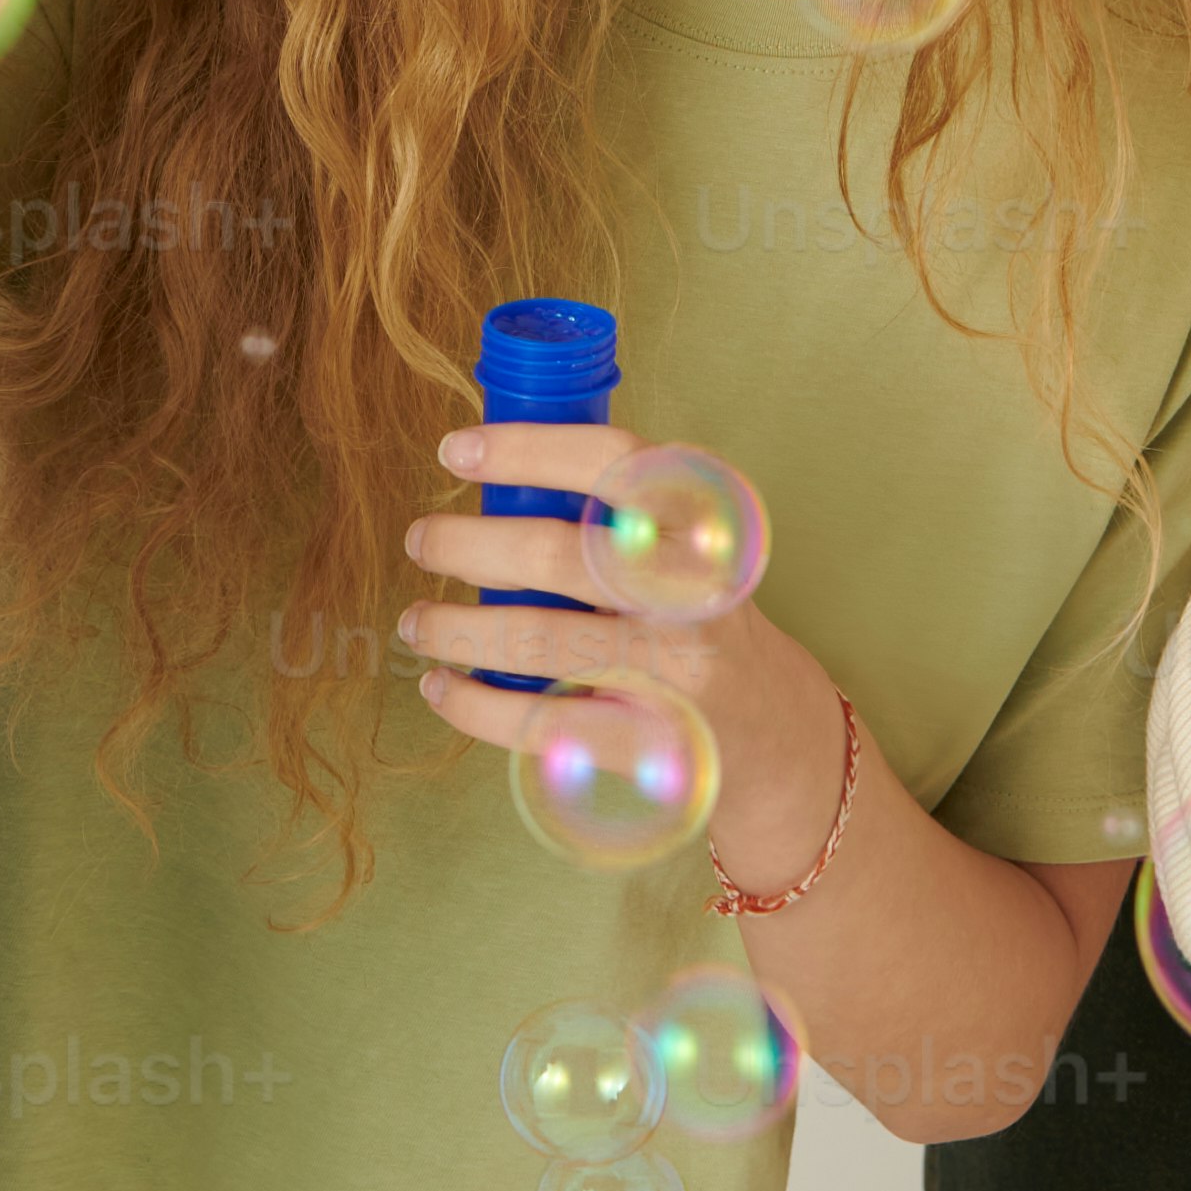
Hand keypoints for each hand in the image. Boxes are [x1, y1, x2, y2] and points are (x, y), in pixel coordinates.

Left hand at [395, 424, 845, 871]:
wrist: (773, 729)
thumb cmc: (699, 618)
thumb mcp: (685, 546)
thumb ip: (617, 508)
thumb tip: (491, 469)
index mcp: (701, 524)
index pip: (613, 462)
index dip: (526, 449)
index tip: (456, 451)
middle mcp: (693, 592)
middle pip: (556, 554)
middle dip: (467, 545)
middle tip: (422, 540)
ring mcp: (675, 672)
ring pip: (538, 641)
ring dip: (455, 629)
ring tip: (417, 621)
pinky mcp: (651, 740)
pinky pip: (540, 722)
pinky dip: (473, 706)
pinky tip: (441, 687)